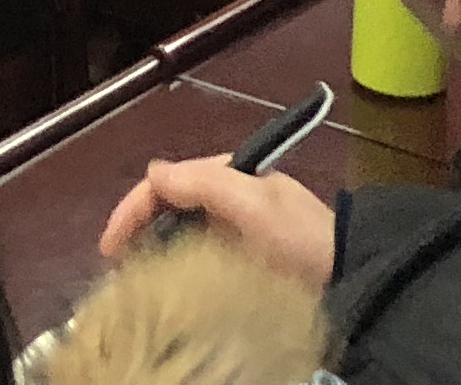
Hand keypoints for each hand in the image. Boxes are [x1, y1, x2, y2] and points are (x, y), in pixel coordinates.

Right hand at [96, 159, 336, 286]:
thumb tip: (153, 172)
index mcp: (227, 175)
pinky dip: (175, 267)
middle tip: (119, 271)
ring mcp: (235, 228)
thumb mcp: (254, 203)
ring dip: (153, 250)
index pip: (163, 182)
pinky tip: (169, 288)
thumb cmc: (300, 238)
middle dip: (138, 231)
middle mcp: (227, 196)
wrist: (351, 275)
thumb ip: (204, 183)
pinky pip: (196, 256)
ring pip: (178, 231)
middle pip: (167, 206)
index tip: (109, 249)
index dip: (131, 209)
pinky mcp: (243, 258)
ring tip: (136, 282)